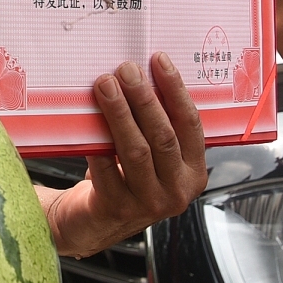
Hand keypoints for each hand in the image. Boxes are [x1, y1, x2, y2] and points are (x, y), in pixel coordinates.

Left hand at [45, 53, 206, 257]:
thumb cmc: (126, 178)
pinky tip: (89, 121)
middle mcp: (177, 190)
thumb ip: (157, 125)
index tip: (158, 60)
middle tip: (126, 70)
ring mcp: (149, 203)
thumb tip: (143, 74)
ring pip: (136, 150)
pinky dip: (98, 143)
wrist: (95, 222)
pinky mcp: (117, 209)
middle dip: (144, 98)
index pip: (190, 125)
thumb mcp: (154, 156)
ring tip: (105, 85)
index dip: (175, 90)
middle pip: (163, 136)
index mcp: (194, 172)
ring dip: (120, 113)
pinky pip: (106, 168)